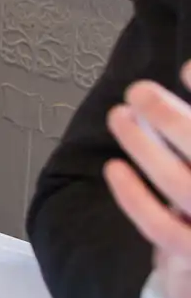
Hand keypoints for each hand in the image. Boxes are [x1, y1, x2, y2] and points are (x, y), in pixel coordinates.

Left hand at [107, 65, 190, 297]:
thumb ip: (190, 128)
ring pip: (182, 185)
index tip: (185, 68)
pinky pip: (163, 229)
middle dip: (171, 119)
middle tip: (138, 90)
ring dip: (145, 147)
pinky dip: (135, 198)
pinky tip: (114, 168)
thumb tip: (188, 69)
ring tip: (119, 115)